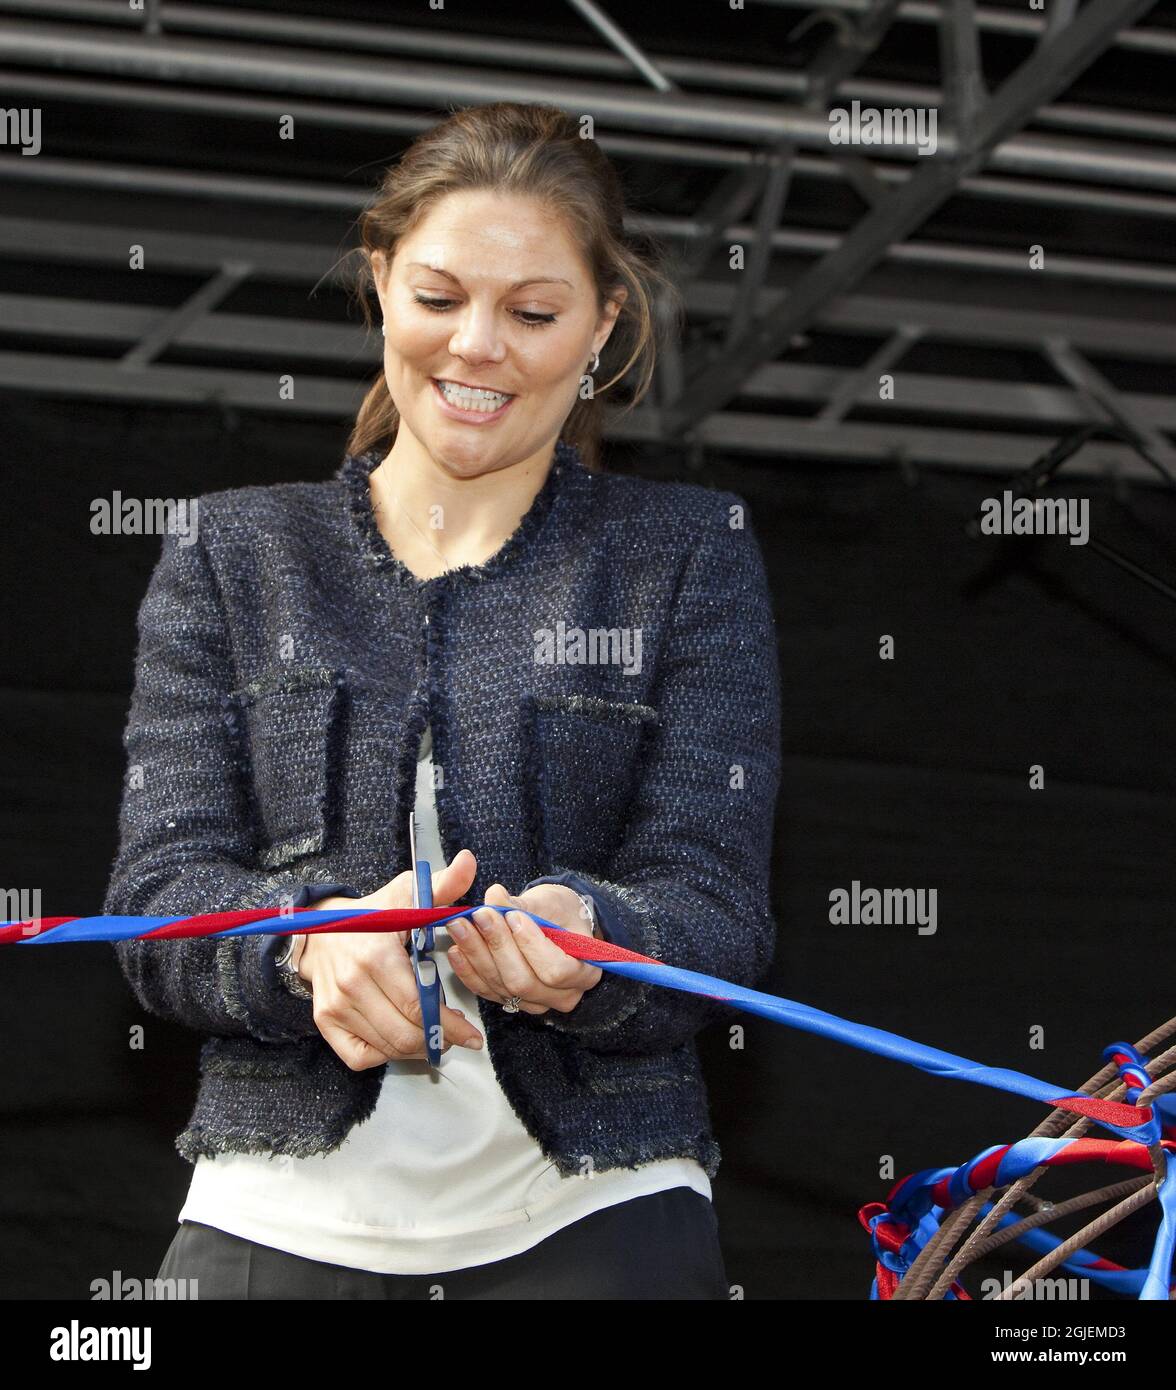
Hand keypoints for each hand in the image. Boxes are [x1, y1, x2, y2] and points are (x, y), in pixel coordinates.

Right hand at [297, 849, 484, 1069]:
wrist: (321, 930)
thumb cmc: (373, 914)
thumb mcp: (406, 894)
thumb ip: (443, 884)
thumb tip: (469, 861)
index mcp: (376, 955)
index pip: (418, 1004)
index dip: (449, 1025)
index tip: (472, 1035)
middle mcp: (352, 984)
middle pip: (404, 1032)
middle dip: (438, 1039)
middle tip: (458, 1037)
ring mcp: (335, 1006)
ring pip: (386, 1047)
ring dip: (417, 1048)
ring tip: (435, 1036)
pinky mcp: (325, 1022)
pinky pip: (360, 1056)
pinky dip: (384, 1055)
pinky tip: (401, 1038)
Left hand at [445, 881, 602, 1016]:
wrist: (556, 923)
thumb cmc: (561, 913)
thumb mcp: (550, 902)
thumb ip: (523, 904)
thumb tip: (495, 897)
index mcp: (585, 972)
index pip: (556, 970)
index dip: (531, 945)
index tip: (513, 916)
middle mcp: (563, 996)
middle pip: (524, 982)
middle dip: (498, 946)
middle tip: (480, 915)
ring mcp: (535, 1003)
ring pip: (502, 988)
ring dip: (477, 955)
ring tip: (461, 926)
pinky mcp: (511, 1002)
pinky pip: (487, 991)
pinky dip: (468, 970)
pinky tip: (456, 949)